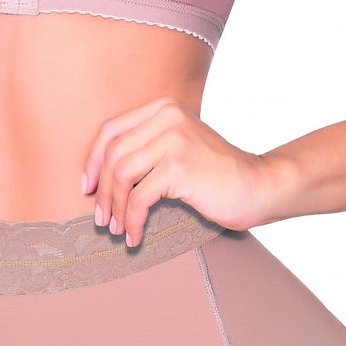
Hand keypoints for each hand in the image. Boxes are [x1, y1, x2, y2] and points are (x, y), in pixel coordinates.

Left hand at [81, 96, 274, 244]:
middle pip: (113, 155)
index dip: (92, 161)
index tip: (86, 188)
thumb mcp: (180, 147)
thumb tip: (100, 176)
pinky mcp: (179, 168)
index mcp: (164, 109)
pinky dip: (131, 221)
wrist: (258, 185)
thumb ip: (149, 147)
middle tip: (101, 219)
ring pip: (121, 177)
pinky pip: (139, 198)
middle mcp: (167, 118)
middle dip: (101, 192)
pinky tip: (134, 236)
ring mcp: (174, 140)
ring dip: (114, 209)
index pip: (111, 130)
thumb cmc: (217, 174)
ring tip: (117, 230)